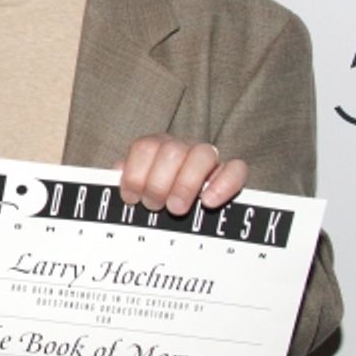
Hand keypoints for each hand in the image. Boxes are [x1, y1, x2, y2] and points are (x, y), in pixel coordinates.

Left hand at [117, 135, 247, 216]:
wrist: (188, 201)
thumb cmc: (159, 193)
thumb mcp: (140, 185)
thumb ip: (127, 177)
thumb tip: (118, 172)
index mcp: (157, 146)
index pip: (144, 147)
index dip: (135, 173)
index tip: (132, 198)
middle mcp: (183, 146)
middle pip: (171, 151)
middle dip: (158, 183)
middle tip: (154, 206)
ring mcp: (210, 157)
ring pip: (202, 155)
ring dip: (185, 184)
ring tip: (176, 208)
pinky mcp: (232, 172)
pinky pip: (236, 169)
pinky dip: (222, 185)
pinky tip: (208, 202)